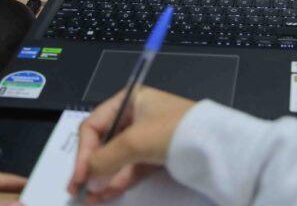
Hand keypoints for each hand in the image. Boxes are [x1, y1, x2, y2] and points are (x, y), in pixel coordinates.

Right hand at [68, 87, 194, 203]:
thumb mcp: (135, 141)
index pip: (94, 125)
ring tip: (91, 198)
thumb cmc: (174, 131)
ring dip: (103, 178)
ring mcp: (147, 136)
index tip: (79, 176)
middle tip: (78, 189)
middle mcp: (136, 114)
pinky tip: (105, 194)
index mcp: (129, 99)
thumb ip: (105, 159)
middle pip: (104, 143)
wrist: (217, 145)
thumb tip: (86, 178)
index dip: (83, 151)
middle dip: (92, 167)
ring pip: (117, 159)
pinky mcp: (157, 155)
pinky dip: (118, 181)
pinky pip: (131, 168)